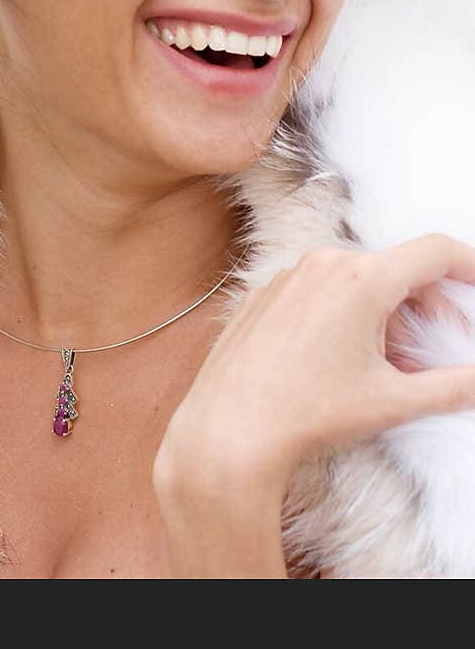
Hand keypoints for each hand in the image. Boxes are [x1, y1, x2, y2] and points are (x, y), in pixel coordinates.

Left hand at [152, 234, 474, 576]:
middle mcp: (324, 263)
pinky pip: (318, 291)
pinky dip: (344, 315)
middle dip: (426, 306)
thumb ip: (451, 387)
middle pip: (396, 270)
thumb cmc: (308, 413)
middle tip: (440, 350)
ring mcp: (289, 275)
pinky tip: (344, 361)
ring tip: (390, 366)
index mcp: (362, 278)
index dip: (469, 265)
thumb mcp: (393, 401)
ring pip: (356, 281)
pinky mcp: (264, 294)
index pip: (434, 251)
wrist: (230, 429)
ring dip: (385, 315)